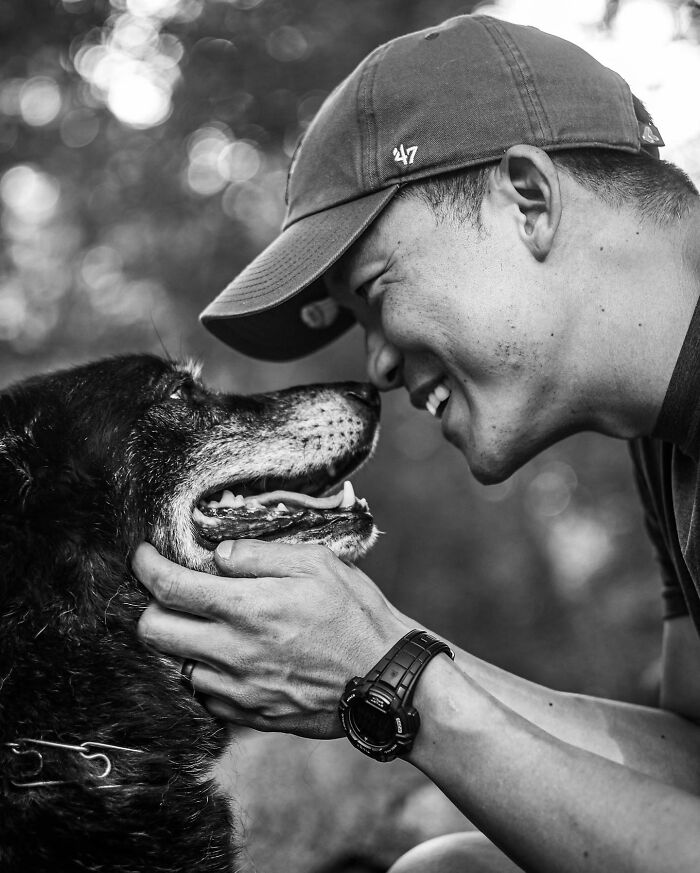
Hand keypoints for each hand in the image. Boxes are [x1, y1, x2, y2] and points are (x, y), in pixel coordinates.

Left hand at [133, 540, 409, 737]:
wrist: (385, 679)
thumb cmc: (355, 614)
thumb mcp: (316, 563)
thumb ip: (259, 554)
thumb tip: (218, 555)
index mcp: (247, 609)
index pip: (169, 588)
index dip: (145, 567)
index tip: (142, 556)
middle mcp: (232, 653)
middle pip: (153, 633)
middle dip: (150, 606)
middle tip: (171, 593)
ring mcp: (238, 690)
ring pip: (174, 667)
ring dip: (180, 643)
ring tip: (205, 626)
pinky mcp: (250, 715)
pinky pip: (205, 696)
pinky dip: (205, 674)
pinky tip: (228, 658)